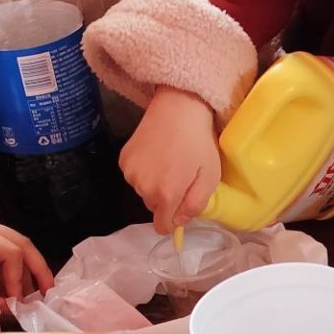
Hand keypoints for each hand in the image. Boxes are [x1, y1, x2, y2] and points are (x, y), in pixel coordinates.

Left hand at [0, 210, 51, 299]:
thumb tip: (9, 311)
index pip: (10, 251)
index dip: (18, 278)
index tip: (16, 302)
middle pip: (21, 242)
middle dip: (37, 268)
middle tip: (48, 293)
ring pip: (16, 243)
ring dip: (28, 267)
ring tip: (36, 293)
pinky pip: (4, 247)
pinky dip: (15, 266)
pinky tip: (18, 286)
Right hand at [120, 89, 220, 232]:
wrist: (178, 107)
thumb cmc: (199, 142)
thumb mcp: (210, 177)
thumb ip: (195, 205)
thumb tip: (179, 222)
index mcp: (166, 194)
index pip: (162, 226)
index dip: (174, 220)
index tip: (182, 204)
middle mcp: (143, 187)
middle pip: (154, 207)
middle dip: (166, 198)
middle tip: (180, 174)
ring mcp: (130, 172)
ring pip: (144, 191)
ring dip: (154, 183)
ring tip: (168, 161)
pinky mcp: (123, 159)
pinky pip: (134, 176)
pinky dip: (144, 170)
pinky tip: (155, 153)